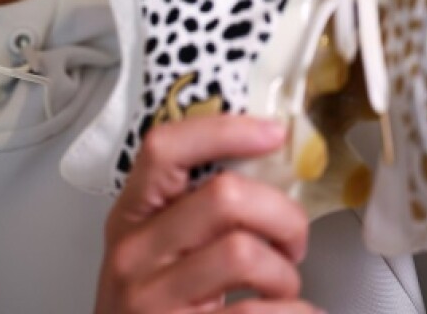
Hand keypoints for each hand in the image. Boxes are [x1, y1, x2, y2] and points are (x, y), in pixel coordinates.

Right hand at [95, 114, 318, 313]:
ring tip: (281, 288)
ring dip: (284, 273)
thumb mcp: (152, 252)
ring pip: (244, 253)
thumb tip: (267, 173)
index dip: (224, 131)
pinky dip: (295, 312)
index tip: (273, 132)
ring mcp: (154, 299)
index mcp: (130, 217)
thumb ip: (190, 214)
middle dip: (282, 215)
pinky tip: (293, 313)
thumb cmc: (152, 310)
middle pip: (225, 196)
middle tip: (292, 240)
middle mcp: (135, 253)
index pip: (166, 149)